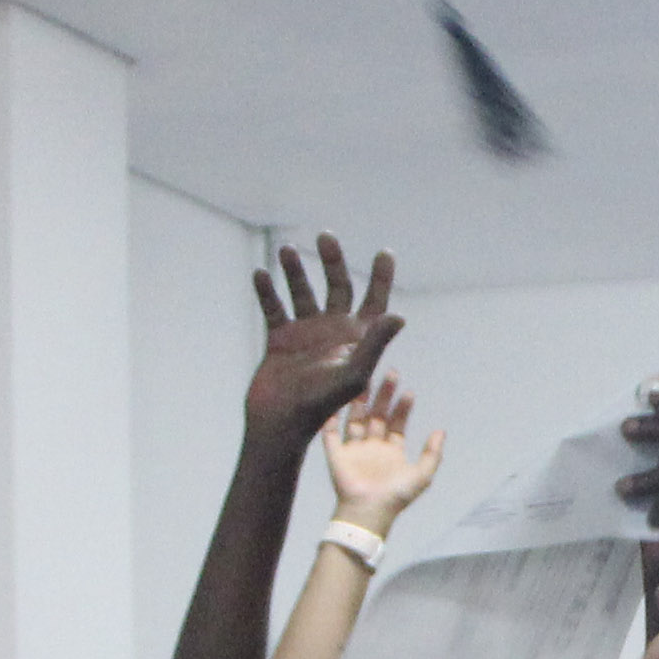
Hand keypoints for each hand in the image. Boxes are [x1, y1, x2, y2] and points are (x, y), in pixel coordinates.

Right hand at [243, 236, 402, 442]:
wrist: (282, 421)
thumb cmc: (321, 404)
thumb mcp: (353, 374)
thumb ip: (374, 343)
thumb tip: (399, 316)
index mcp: (356, 338)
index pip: (374, 301)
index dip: (382, 277)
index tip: (385, 252)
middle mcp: (333, 331)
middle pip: (337, 286)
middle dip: (333, 261)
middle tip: (326, 236)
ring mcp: (306, 334)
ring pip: (302, 292)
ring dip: (295, 270)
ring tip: (286, 249)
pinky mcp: (280, 339)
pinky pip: (273, 308)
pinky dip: (267, 290)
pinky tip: (260, 274)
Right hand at [321, 375, 439, 526]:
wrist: (369, 512)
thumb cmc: (396, 496)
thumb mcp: (422, 476)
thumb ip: (432, 454)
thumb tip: (440, 431)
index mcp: (391, 451)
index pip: (397, 423)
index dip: (402, 408)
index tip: (408, 392)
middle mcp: (372, 447)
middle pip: (377, 415)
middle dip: (384, 396)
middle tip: (391, 374)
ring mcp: (354, 449)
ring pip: (356, 418)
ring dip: (360, 400)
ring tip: (366, 379)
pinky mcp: (336, 454)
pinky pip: (330, 433)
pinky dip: (330, 418)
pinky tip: (336, 400)